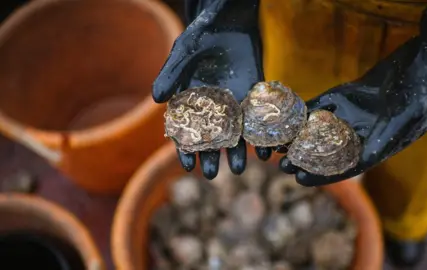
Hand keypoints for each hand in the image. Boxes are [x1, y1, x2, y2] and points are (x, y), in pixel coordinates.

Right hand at [152, 0, 263, 178]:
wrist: (231, 19)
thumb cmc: (202, 33)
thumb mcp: (184, 52)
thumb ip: (171, 74)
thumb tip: (156, 99)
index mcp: (190, 100)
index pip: (185, 130)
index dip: (185, 149)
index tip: (187, 166)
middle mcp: (211, 106)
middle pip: (210, 138)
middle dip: (211, 157)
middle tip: (214, 175)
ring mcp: (233, 103)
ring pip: (234, 133)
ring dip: (235, 152)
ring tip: (238, 169)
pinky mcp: (252, 97)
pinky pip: (256, 121)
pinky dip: (260, 136)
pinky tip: (264, 150)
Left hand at [278, 0, 426, 185]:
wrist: (423, 66)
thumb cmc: (419, 96)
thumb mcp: (402, 122)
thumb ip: (381, 141)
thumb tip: (361, 160)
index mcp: (373, 147)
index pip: (343, 166)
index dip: (321, 174)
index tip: (299, 179)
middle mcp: (358, 133)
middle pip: (326, 150)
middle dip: (304, 157)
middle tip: (281, 164)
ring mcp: (349, 114)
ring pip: (319, 129)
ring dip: (299, 137)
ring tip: (278, 145)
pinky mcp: (343, 96)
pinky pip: (320, 106)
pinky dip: (304, 112)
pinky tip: (288, 118)